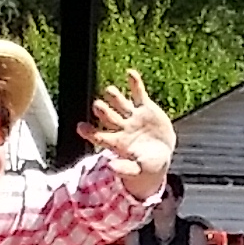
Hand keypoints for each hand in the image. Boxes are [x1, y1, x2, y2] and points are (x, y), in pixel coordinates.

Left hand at [73, 71, 180, 196]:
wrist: (163, 154)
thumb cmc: (149, 166)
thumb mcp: (138, 171)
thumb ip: (125, 169)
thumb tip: (110, 167)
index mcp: (117, 143)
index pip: (99, 136)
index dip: (89, 132)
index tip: (80, 127)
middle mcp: (122, 127)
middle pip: (109, 117)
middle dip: (103, 111)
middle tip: (97, 105)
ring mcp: (133, 116)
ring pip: (120, 103)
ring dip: (115, 96)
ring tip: (110, 91)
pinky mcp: (145, 108)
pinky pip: (138, 94)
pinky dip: (135, 83)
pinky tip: (130, 73)